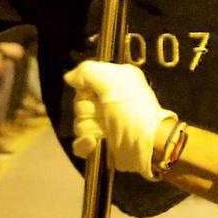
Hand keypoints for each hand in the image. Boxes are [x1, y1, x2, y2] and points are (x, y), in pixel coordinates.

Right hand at [63, 61, 173, 178]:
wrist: (147, 145)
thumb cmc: (133, 109)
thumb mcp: (114, 80)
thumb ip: (87, 71)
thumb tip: (69, 77)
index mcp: (113, 83)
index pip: (84, 82)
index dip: (86, 89)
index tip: (95, 93)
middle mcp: (107, 103)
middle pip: (79, 104)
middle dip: (88, 110)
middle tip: (104, 113)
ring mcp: (103, 125)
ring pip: (79, 124)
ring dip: (90, 127)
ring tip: (105, 130)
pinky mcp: (100, 146)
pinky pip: (79, 144)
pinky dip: (84, 144)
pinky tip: (94, 142)